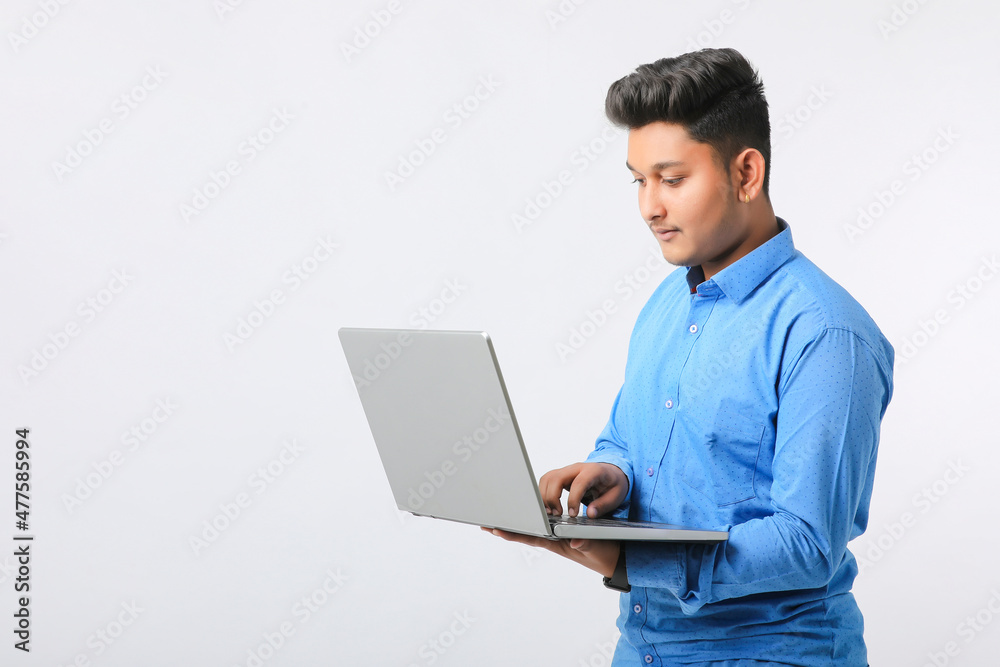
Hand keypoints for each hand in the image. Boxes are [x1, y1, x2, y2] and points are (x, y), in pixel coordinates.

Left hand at [480, 527, 620, 577]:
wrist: (616, 558)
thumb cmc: (606, 553)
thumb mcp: (596, 548)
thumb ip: (586, 544)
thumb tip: (576, 543)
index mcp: (558, 542)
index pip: (531, 537)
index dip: (514, 533)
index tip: (497, 529)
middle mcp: (554, 538)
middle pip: (527, 532)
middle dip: (507, 528)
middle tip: (485, 524)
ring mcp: (557, 535)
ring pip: (532, 529)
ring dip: (515, 525)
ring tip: (495, 521)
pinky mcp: (563, 532)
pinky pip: (543, 526)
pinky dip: (531, 521)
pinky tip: (521, 518)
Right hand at [538, 462, 628, 518]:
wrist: (611, 472)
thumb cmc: (613, 483)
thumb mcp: (615, 496)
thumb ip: (603, 505)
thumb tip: (590, 513)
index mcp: (593, 471)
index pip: (579, 482)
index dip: (573, 499)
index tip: (573, 514)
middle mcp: (578, 467)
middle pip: (557, 478)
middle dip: (553, 497)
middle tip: (557, 514)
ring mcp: (568, 470)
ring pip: (548, 478)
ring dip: (546, 495)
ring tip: (552, 512)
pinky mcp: (562, 474)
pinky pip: (547, 480)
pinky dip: (544, 492)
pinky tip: (549, 505)